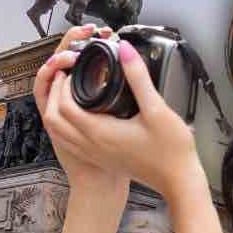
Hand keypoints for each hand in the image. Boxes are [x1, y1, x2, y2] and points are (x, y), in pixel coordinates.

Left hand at [34, 24, 202, 195]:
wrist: (177, 180)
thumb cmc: (171, 151)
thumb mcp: (157, 108)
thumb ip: (138, 77)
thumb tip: (125, 51)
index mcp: (100, 132)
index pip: (64, 106)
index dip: (62, 84)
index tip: (70, 69)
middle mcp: (92, 145)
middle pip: (55, 119)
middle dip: (55, 94)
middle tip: (65, 77)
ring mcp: (95, 154)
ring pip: (59, 132)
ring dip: (57, 110)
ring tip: (67, 93)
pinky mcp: (101, 158)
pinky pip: (70, 141)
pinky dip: (65, 125)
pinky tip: (79, 116)